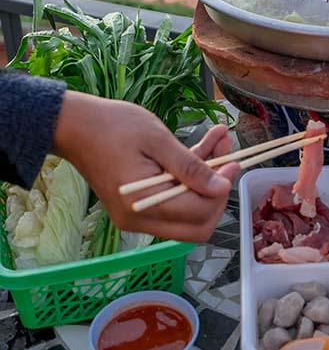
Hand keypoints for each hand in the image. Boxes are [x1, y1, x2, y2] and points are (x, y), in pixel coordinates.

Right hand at [52, 91, 238, 242]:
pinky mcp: (138, 207)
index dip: (220, 190)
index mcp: (143, 204)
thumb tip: (221, 188)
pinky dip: (189, 178)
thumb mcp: (158, 140)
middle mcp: (140, 220)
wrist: (74, 125)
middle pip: (196, 224)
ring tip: (220, 140)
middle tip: (228, 159)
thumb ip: (191, 167)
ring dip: (206, 180)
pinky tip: (205, 145)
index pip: (198, 212)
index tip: (233, 162)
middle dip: (216, 191)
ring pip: (187, 212)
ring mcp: (138, 217)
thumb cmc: (112, 126)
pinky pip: (173, 201)